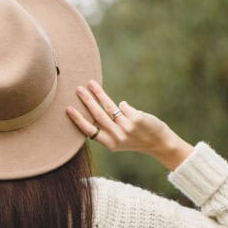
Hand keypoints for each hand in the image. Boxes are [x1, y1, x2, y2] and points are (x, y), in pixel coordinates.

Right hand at [65, 81, 193, 169]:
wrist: (159, 143)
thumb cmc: (136, 139)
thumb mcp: (119, 140)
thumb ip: (107, 129)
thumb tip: (93, 108)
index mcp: (110, 144)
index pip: (89, 130)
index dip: (78, 119)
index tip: (68, 108)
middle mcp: (117, 137)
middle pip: (97, 115)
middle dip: (86, 100)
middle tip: (77, 89)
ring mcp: (127, 128)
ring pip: (109, 107)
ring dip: (98, 93)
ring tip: (91, 83)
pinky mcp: (136, 119)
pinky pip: (124, 106)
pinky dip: (124, 106)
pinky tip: (125, 108)